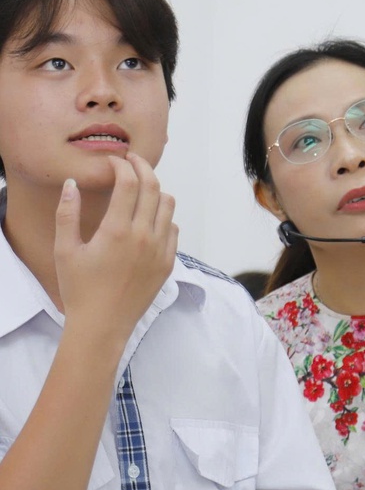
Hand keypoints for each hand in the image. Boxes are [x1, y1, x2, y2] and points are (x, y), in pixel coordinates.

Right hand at [54, 153, 177, 350]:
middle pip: (153, 187)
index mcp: (117, 230)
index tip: (114, 161)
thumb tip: (71, 184)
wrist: (102, 327)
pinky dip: (164, 218)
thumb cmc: (80, 290)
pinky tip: (149, 222)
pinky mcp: (168, 264)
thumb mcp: (65, 251)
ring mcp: (160, 250)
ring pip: (168, 205)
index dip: (122, 165)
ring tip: (141, 190)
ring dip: (156, 191)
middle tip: (132, 162)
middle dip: (142, 167)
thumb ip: (67, 214)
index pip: (129, 183)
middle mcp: (144, 236)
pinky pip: (174, 229)